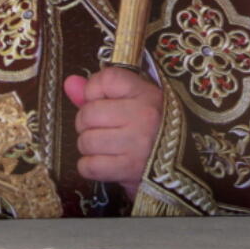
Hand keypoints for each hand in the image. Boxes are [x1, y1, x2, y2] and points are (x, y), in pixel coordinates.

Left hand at [63, 67, 163, 197]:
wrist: (180, 164)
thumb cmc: (154, 127)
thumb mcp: (136, 101)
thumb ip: (101, 90)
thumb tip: (69, 83)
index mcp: (147, 94)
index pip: (106, 79)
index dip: (95, 89)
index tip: (103, 99)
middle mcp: (143, 116)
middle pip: (88, 113)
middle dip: (88, 123)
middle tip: (104, 127)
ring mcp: (137, 143)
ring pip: (86, 141)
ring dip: (90, 146)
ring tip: (107, 146)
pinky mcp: (128, 169)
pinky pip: (88, 166)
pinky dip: (91, 167)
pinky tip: (107, 162)